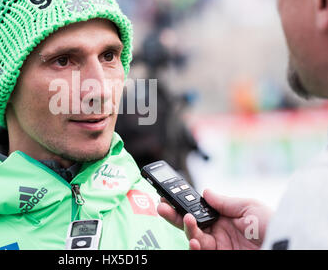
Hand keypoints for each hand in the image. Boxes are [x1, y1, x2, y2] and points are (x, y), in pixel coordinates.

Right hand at [157, 189, 272, 249]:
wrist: (286, 246)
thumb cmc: (274, 225)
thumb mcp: (249, 207)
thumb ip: (225, 202)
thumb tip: (205, 192)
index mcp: (224, 217)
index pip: (197, 209)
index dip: (182, 203)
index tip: (168, 195)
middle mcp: (218, 232)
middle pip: (189, 223)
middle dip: (173, 214)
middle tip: (161, 206)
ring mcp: (218, 246)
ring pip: (193, 238)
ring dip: (186, 228)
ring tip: (186, 220)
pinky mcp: (219, 256)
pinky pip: (200, 252)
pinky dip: (194, 246)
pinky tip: (194, 240)